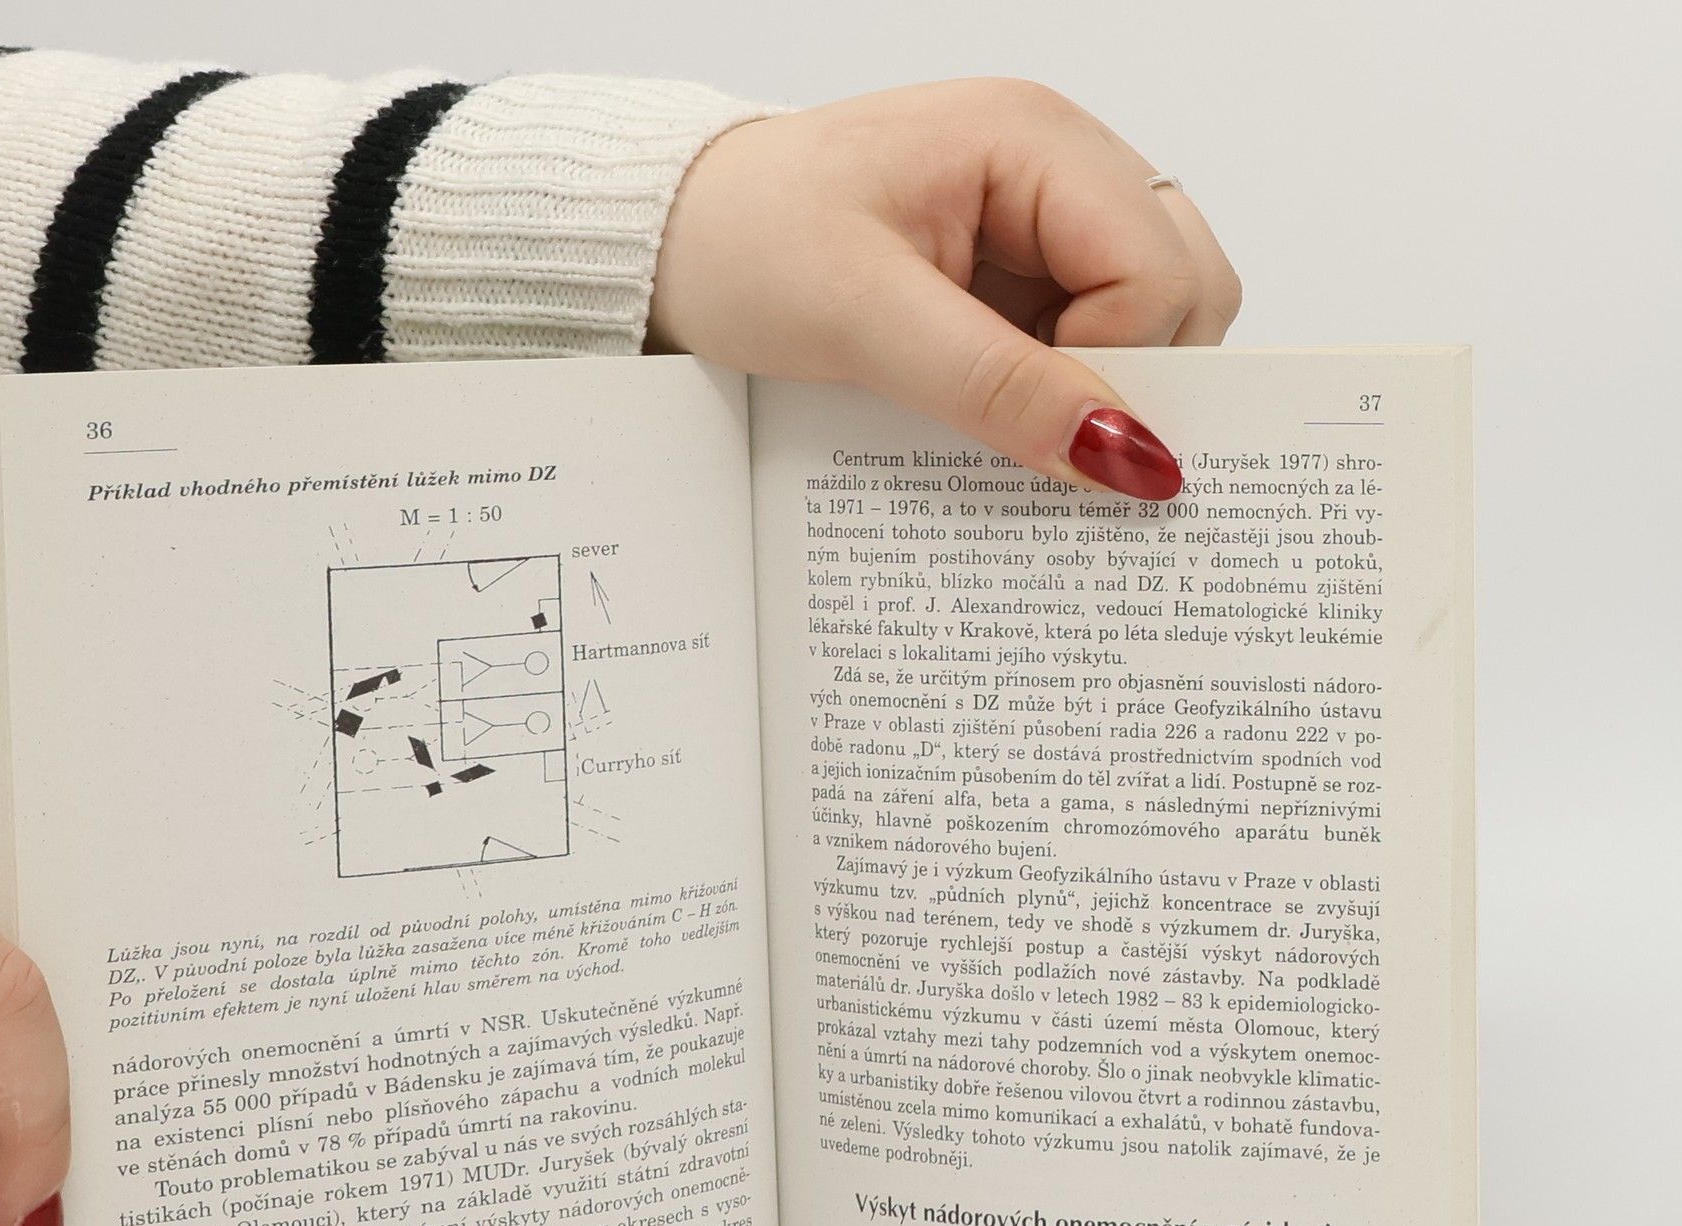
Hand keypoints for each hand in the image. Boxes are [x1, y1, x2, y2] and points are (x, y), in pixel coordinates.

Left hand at [650, 79, 1240, 498]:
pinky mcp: (1011, 272)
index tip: (1046, 424)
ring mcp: (1039, 220)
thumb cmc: (742, 242)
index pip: (1164, 268)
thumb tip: (1125, 457)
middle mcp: (1057, 167)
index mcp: (1034, 138)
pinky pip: (1080, 340)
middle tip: (1031, 426)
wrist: (669, 240)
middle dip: (1133, 376)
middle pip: (1185, 287)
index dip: (1123, 363)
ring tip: (991, 410)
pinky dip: (1052, 392)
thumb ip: (996, 387)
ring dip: (1091, 390)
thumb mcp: (864, 322)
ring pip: (1145, 321)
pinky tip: (986, 409)